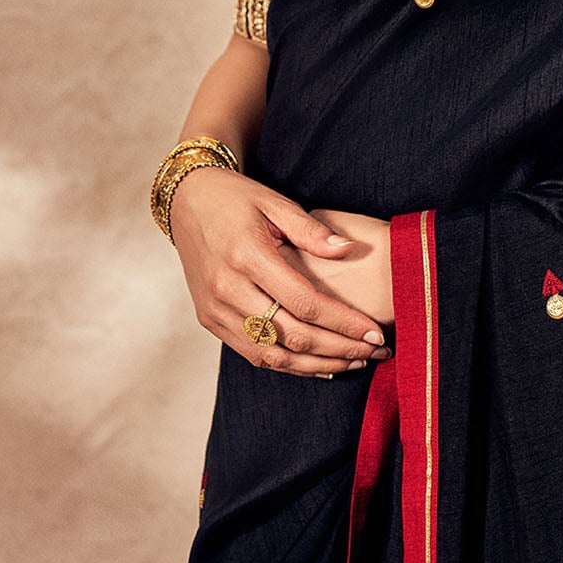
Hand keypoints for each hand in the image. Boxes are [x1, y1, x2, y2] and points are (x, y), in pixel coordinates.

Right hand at [170, 166, 393, 376]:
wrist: (187, 202)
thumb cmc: (236, 198)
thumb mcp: (275, 203)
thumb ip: (312, 230)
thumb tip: (348, 249)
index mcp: (247, 256)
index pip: (305, 302)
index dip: (343, 322)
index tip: (375, 332)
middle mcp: (227, 289)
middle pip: (292, 335)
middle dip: (339, 348)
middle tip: (376, 351)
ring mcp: (215, 309)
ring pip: (272, 355)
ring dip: (317, 364)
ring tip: (354, 362)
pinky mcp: (210, 320)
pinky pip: (253, 353)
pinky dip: (288, 364)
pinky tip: (319, 363)